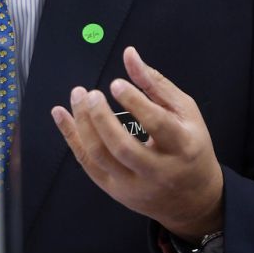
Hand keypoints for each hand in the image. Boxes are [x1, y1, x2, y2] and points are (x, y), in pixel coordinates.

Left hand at [51, 46, 223, 240]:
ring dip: (82, 125)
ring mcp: (133, 184)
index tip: (116, 83)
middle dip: (102, 118)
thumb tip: (129, 55)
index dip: (135, 102)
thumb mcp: (184, 111)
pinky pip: (87, 163)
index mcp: (182, 146)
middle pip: (123, 147)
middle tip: (90, 94)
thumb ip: (155, 83)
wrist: (192, 197)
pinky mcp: (115, 190)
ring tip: (77, 97)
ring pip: (100, 157)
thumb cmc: (190, 146)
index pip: (157, 125)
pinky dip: (71, 137)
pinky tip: (61, 115)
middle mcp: (157, 170)